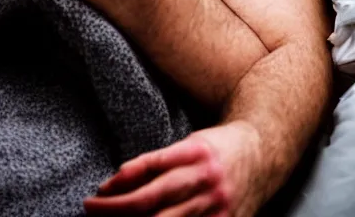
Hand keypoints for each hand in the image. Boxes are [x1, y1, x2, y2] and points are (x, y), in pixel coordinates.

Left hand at [83, 121, 264, 215]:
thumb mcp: (188, 144)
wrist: (263, 154)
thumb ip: (157, 163)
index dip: (120, 182)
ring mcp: (217, 207)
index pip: (151, 168)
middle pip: (153, 200)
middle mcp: (206, 179)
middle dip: (117, 210)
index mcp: (195, 152)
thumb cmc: (217, 149)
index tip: (97, 192)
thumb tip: (116, 184)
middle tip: (91, 210)